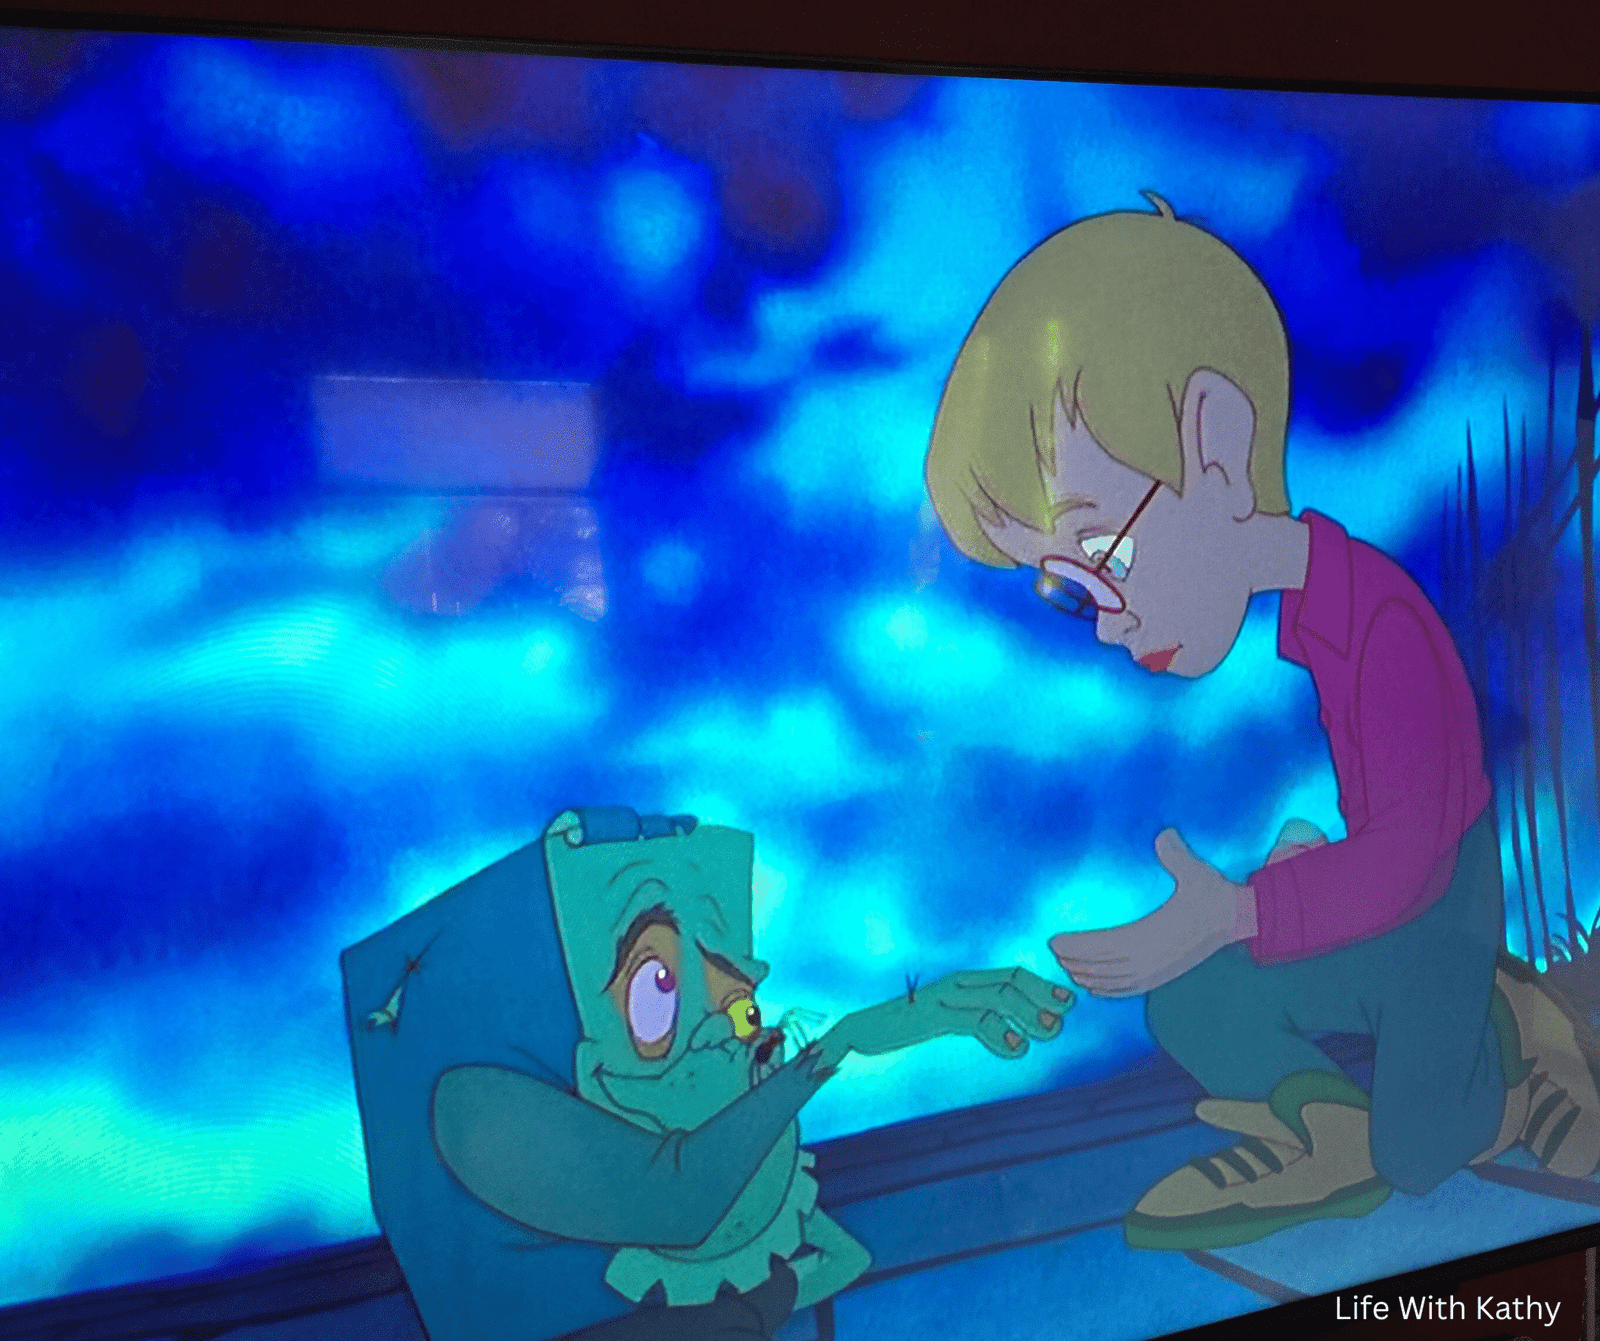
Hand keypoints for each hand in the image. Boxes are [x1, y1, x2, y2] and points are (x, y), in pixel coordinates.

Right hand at [819, 967, 1073, 1064]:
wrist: (859, 1031)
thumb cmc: (905, 1028)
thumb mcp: (946, 1020)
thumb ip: (976, 1021)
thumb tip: (1016, 1034)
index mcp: (962, 982)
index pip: (1010, 974)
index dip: (1042, 985)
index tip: (1069, 1001)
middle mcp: (957, 983)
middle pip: (1009, 979)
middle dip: (1042, 995)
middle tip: (1065, 1016)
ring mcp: (944, 997)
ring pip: (998, 996)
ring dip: (1028, 1013)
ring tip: (1048, 1032)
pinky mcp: (931, 1015)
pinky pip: (972, 1018)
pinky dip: (998, 1032)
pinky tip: (1014, 1047)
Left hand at [1049, 829, 1251, 998]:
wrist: (1240, 920)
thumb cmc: (1214, 894)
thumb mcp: (1196, 872)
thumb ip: (1176, 854)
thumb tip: (1163, 833)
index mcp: (1153, 935)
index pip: (1104, 945)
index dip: (1077, 945)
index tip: (1053, 939)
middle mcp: (1152, 958)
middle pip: (1101, 966)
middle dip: (1073, 960)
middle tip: (1051, 950)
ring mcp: (1157, 971)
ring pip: (1111, 980)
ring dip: (1085, 975)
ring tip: (1065, 966)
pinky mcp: (1163, 977)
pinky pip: (1128, 989)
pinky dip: (1106, 990)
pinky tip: (1091, 986)